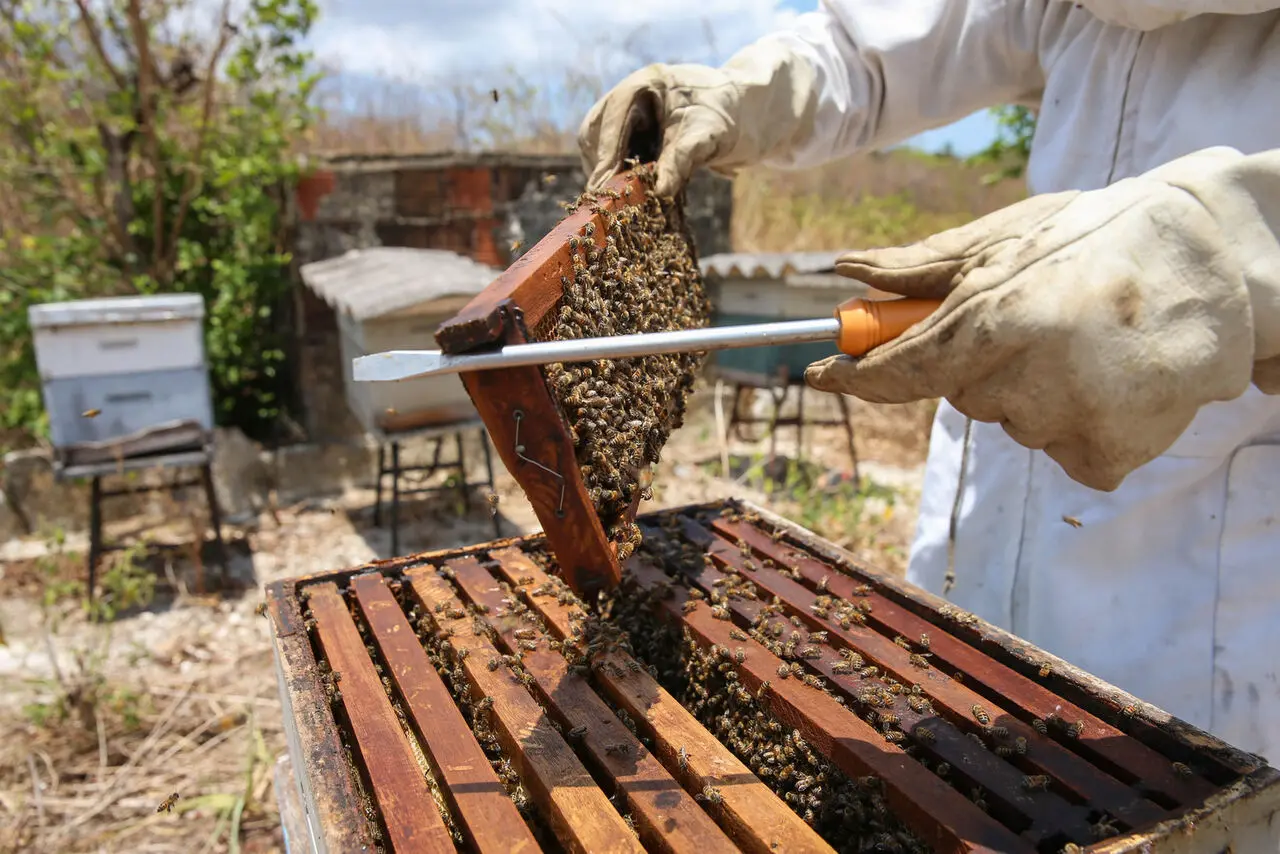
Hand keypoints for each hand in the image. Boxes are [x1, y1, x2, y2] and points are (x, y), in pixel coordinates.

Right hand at [577, 40, 818, 196]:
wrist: (748, 116)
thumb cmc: (730, 117)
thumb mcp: (708, 135)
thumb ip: (682, 158)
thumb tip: (661, 190)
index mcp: (646, 83)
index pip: (613, 117)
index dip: (606, 153)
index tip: (603, 186)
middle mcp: (631, 96)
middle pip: (596, 131)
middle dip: (602, 164)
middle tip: (610, 198)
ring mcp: (630, 115)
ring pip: (600, 145)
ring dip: (609, 172)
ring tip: (622, 198)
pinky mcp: (634, 134)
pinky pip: (615, 155)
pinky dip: (621, 175)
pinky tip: (633, 192)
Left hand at [805, 147, 1279, 490]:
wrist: (1224, 266)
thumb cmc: (1106, 239)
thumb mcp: (1011, 236)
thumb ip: (923, 266)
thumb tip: (846, 275)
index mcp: (1000, 319)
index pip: (902, 369)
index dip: (854, 376)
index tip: (820, 374)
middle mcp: (1031, 378)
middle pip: (961, 396)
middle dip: (985, 362)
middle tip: (1042, 319)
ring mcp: (1071, 424)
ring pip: (1013, 423)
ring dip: (1036, 391)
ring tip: (1091, 343)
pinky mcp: (1108, 456)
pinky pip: (1061, 452)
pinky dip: (1079, 424)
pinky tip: (1115, 381)